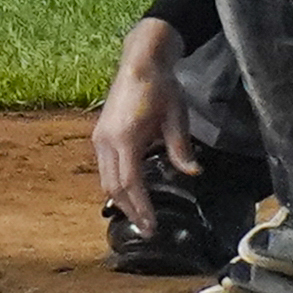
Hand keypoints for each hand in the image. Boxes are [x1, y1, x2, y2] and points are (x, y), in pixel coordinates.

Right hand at [92, 18, 193, 237]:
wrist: (140, 62)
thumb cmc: (162, 87)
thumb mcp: (177, 116)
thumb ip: (180, 147)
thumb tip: (193, 173)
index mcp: (125, 138)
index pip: (130, 183)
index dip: (140, 207)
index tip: (151, 226)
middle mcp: (106, 141)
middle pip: (113, 187)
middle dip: (130, 210)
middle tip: (148, 229)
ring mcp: (99, 138)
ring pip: (106, 179)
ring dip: (121, 199)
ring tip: (140, 216)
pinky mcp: (100, 135)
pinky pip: (105, 168)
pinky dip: (117, 184)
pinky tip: (131, 192)